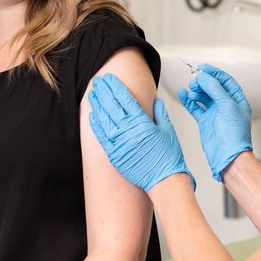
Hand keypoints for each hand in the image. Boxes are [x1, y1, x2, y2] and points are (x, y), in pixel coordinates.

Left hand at [88, 74, 194, 191]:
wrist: (163, 181)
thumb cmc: (168, 159)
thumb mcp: (168, 131)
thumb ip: (161, 114)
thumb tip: (156, 102)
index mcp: (143, 123)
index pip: (125, 99)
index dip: (116, 87)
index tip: (110, 79)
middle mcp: (129, 131)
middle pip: (112, 105)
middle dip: (104, 91)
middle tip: (97, 82)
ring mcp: (120, 143)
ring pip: (104, 119)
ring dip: (97, 105)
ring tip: (92, 95)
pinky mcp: (114, 155)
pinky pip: (101, 137)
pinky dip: (96, 125)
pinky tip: (92, 116)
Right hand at [178, 64, 252, 180]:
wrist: (228, 157)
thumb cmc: (234, 136)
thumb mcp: (227, 106)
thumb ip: (215, 89)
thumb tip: (204, 77)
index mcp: (237, 100)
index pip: (225, 80)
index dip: (213, 73)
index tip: (202, 68)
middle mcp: (226, 105)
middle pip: (212, 87)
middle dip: (203, 82)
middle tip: (195, 82)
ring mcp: (215, 113)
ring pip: (203, 96)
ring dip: (196, 91)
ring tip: (191, 90)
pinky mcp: (205, 122)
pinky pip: (195, 107)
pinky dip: (188, 101)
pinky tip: (183, 95)